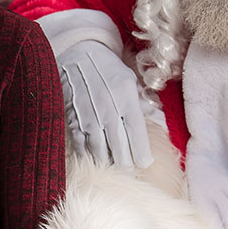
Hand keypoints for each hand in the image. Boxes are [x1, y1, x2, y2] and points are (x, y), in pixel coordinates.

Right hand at [58, 40, 153, 168]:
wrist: (78, 53)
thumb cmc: (108, 69)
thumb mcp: (130, 80)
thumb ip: (142, 102)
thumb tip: (156, 122)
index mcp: (125, 95)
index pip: (136, 130)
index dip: (141, 150)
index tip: (146, 163)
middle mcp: (106, 105)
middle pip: (118, 142)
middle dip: (126, 162)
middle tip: (132, 174)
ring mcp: (87, 112)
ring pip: (99, 146)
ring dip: (108, 162)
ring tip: (116, 172)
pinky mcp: (72, 116)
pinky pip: (80, 142)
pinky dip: (87, 155)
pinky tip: (94, 162)